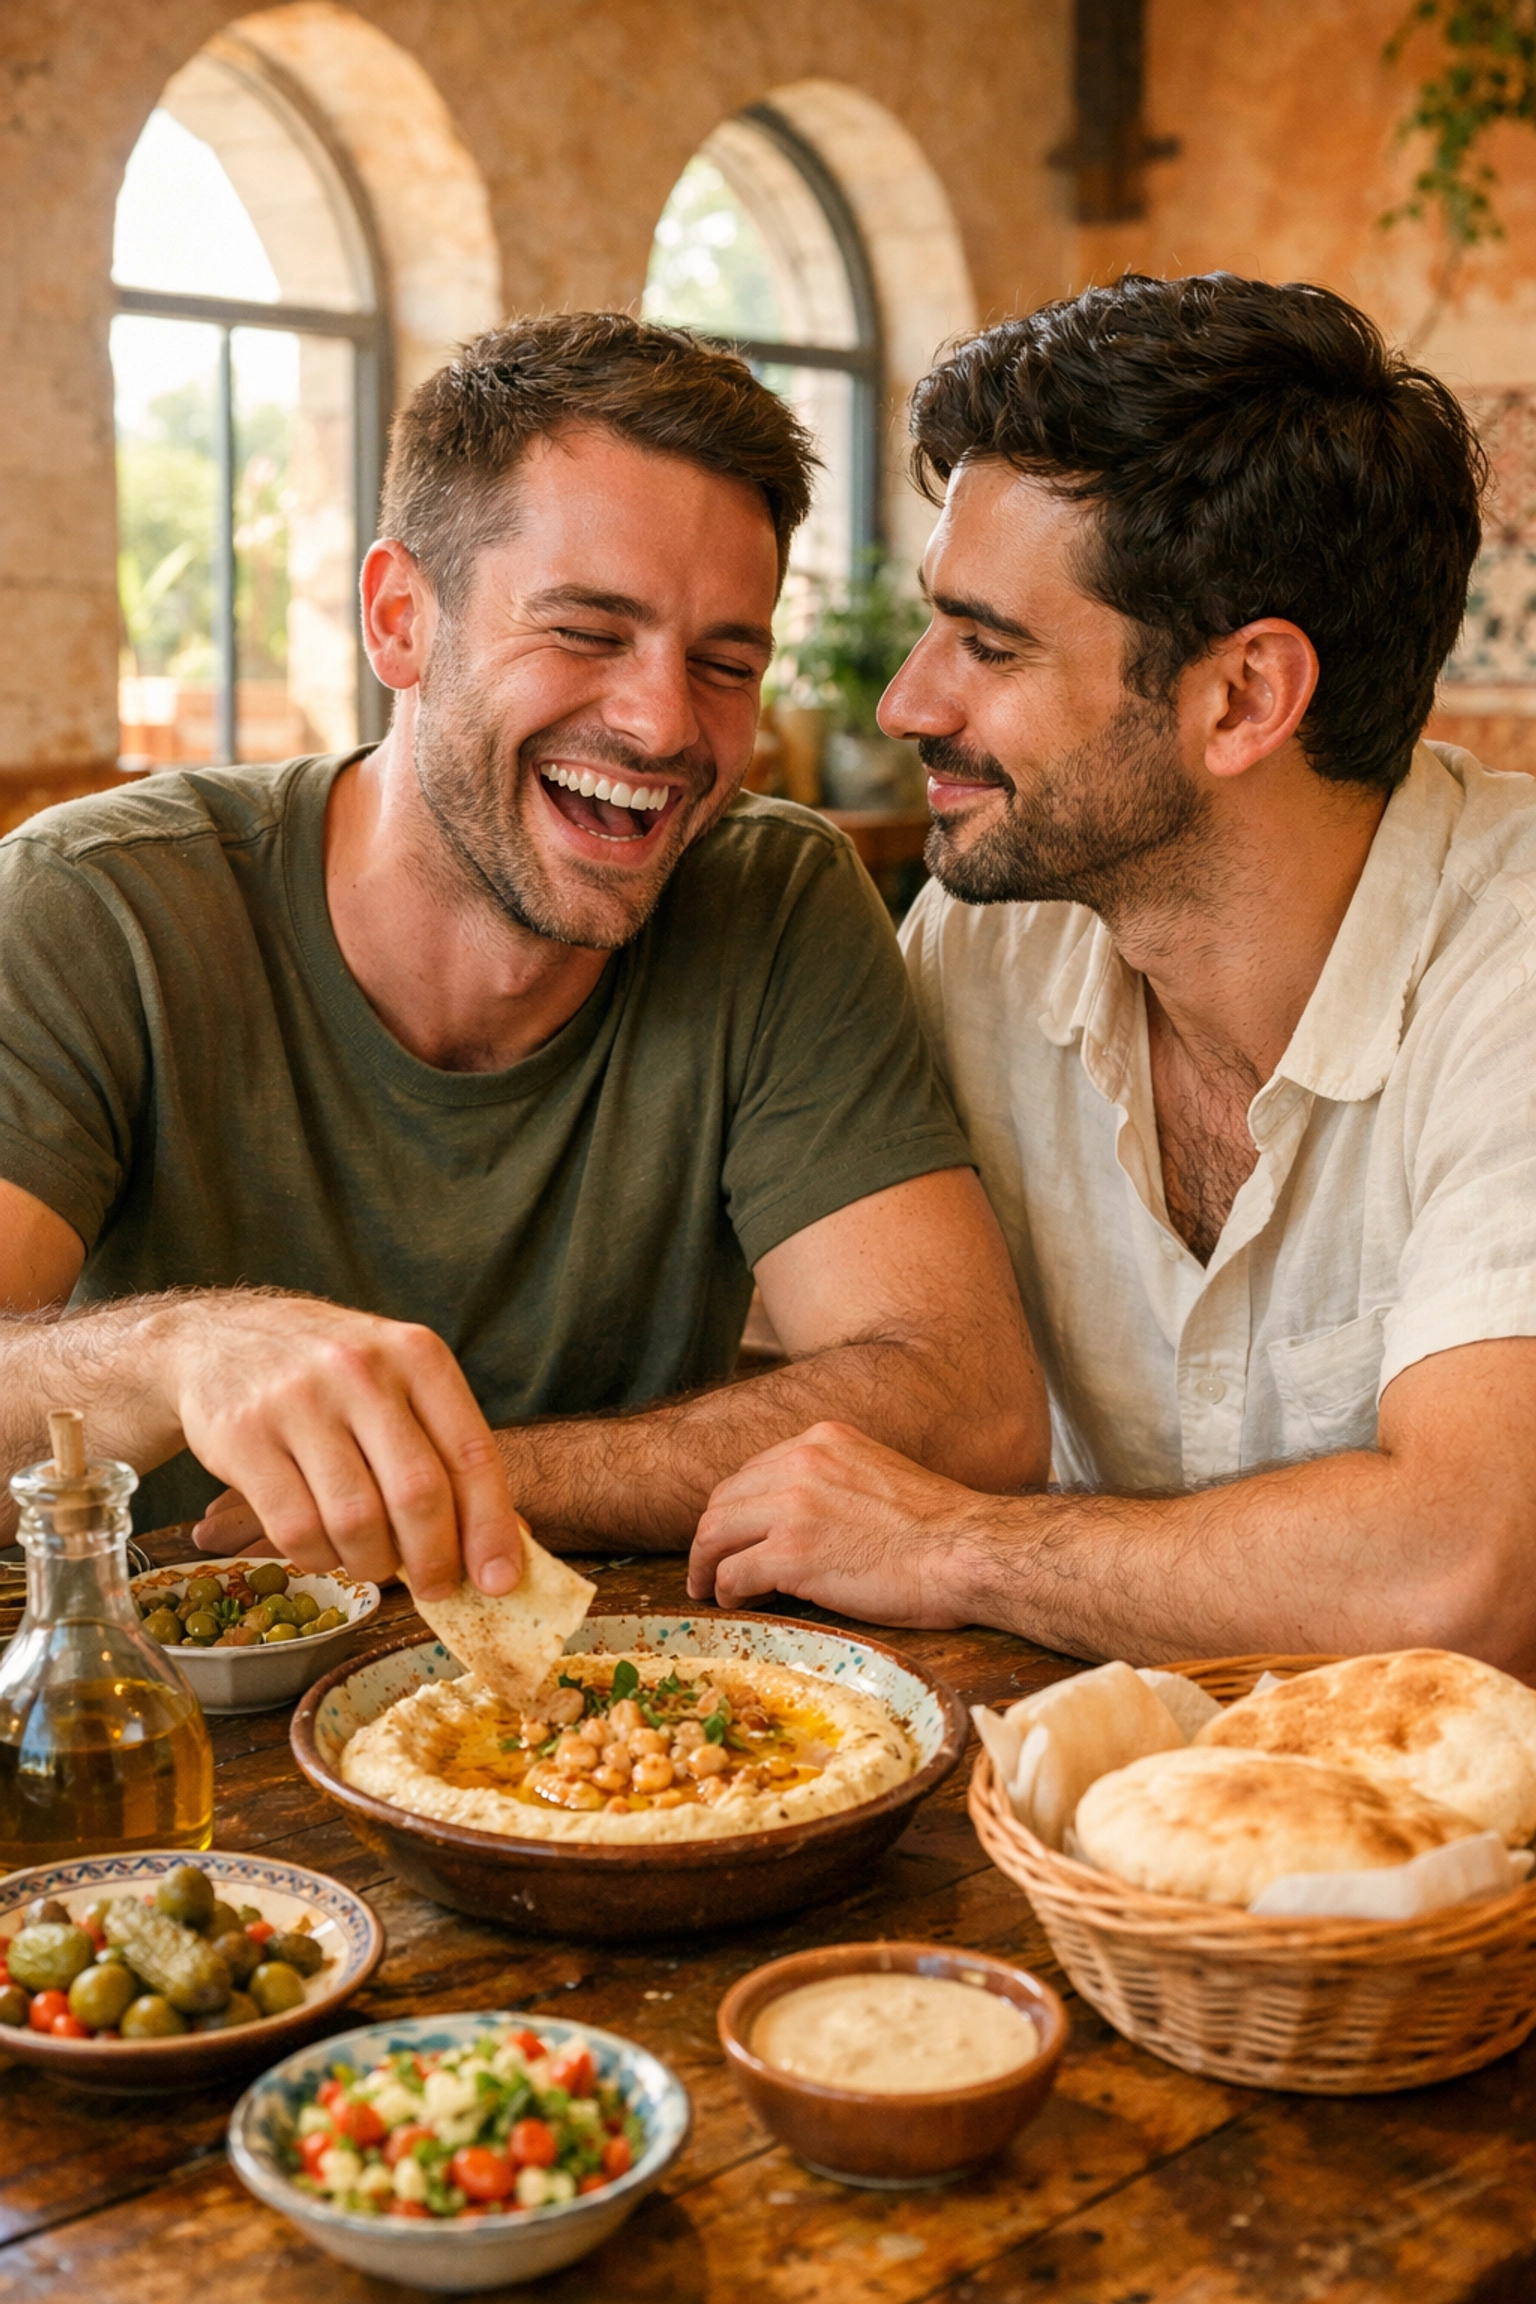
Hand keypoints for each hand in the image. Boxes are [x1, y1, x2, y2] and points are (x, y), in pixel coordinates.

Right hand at [157, 1293, 522, 1599]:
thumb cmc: (327, 1372)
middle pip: (418, 1494)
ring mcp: (298, 1401)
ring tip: (373, 1561)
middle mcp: (361, 1370)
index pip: (471, 1453)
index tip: (499, 1581)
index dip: (490, 1528)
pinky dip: (320, 1558)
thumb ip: (444, 1446)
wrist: (216, 1337)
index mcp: (416, 1354)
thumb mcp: (395, 1378)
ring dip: (373, 1563)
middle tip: (436, 1587)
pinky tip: (326, 1548)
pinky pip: (297, 1530)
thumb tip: (506, 1541)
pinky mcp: (244, 1436)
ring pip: (357, 1521)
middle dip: (435, 1559)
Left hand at [687, 1421, 988, 1626]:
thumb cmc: (936, 1528)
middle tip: (707, 1568)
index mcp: (822, 1440)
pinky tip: (736, 1601)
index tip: (730, 1535)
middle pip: (723, 1500)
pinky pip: (734, 1572)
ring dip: (706, 1565)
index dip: (733, 1510)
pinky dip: (727, 1590)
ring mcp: (793, 1507)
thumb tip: (798, 1518)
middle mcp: (800, 1462)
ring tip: (709, 1588)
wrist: (966, 1551)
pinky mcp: (793, 1553)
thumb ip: (832, 1482)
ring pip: (715, 1533)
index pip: (751, 1472)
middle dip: (709, 1537)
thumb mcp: (875, 1474)